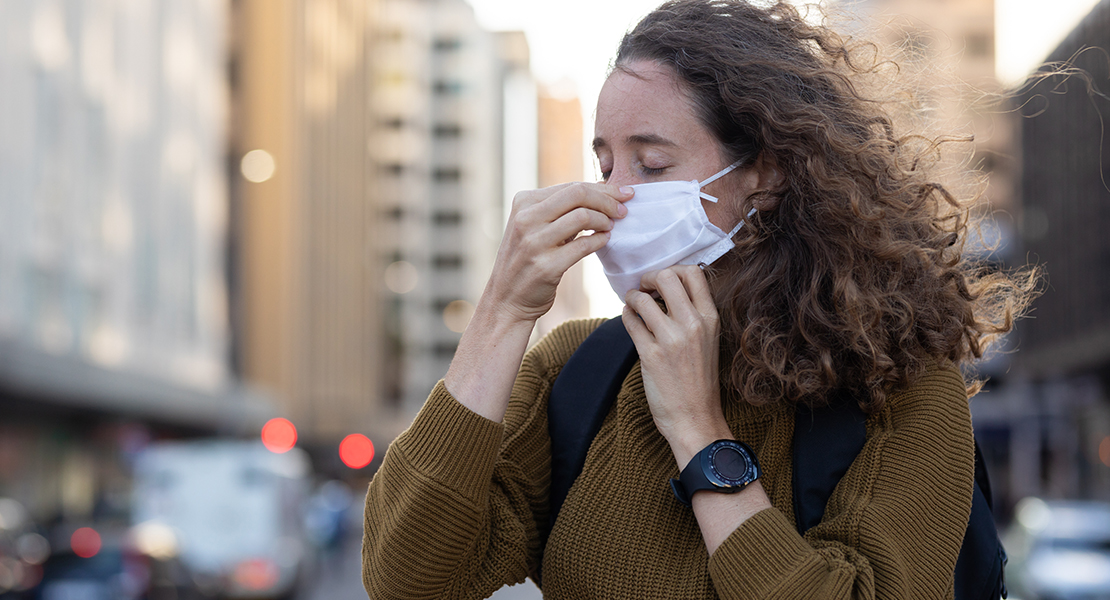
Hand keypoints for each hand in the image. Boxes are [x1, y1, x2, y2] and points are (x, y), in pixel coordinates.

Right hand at [487, 183, 630, 323]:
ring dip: (604, 220)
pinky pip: (583, 246)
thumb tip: (602, 191)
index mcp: (523, 203)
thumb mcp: (532, 226)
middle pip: (578, 195)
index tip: (623, 194)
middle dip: (608, 200)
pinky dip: (599, 240)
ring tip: (611, 227)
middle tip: (623, 210)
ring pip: (582, 216)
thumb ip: (559, 209)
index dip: (603, 189)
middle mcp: (526, 219)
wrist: (506, 299)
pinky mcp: (546, 266)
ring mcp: (534, 243)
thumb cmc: (526, 260)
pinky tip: (604, 241)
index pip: (571, 186)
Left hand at [622, 266, 731, 462]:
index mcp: (710, 318)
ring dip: (632, 297)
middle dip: (648, 278)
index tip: (662, 282)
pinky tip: (629, 320)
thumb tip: (668, 287)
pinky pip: (630, 321)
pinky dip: (625, 315)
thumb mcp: (708, 340)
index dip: (672, 269)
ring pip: (642, 298)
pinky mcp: (651, 355)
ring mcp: (671, 339)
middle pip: (666, 276)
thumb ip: (694, 313)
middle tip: (643, 289)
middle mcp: (693, 324)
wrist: (696, 418)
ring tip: (632, 305)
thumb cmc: (700, 380)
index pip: (693, 272)